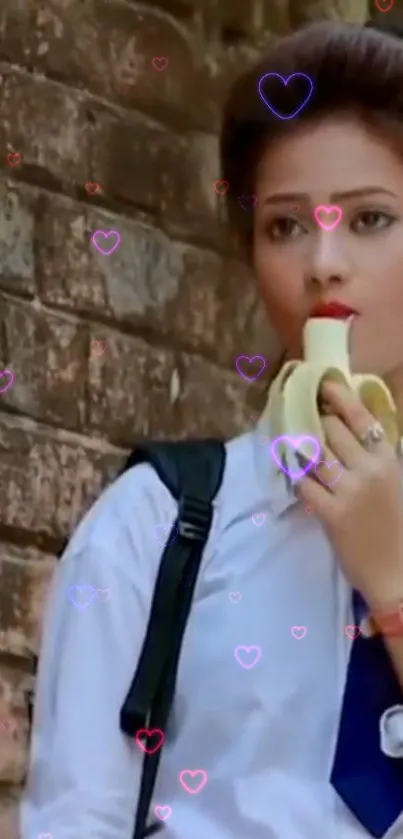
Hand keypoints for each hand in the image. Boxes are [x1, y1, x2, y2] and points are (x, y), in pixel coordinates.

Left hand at [296, 381, 402, 608]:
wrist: (402, 577)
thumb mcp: (402, 486)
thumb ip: (383, 462)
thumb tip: (365, 439)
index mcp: (390, 462)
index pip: (362, 421)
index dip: (340, 399)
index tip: (325, 386)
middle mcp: (369, 471)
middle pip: (332, 433)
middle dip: (316, 424)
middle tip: (306, 421)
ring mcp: (348, 492)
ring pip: (315, 456)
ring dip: (302, 447)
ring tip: (294, 442)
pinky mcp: (331, 515)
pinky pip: (305, 486)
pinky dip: (298, 479)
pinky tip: (295, 477)